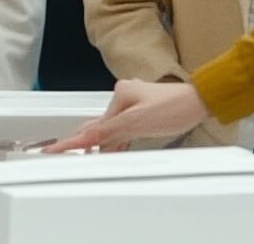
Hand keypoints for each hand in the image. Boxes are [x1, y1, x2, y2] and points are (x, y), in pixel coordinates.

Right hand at [45, 79, 209, 152]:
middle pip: (103, 127)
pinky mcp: (143, 110)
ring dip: (111, 144)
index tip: (53, 149)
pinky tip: (118, 149)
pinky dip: (121, 140)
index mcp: (120, 95)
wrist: (200, 102)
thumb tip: (88, 139)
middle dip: (96, 145)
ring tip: (104, 157)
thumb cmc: (174, 108)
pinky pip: (125, 128)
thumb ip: (111, 132)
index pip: (94, 126)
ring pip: (114, 129)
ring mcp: (134, 103)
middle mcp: (124, 96)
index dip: (74, 140)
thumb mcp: (138, 122)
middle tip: (79, 159)